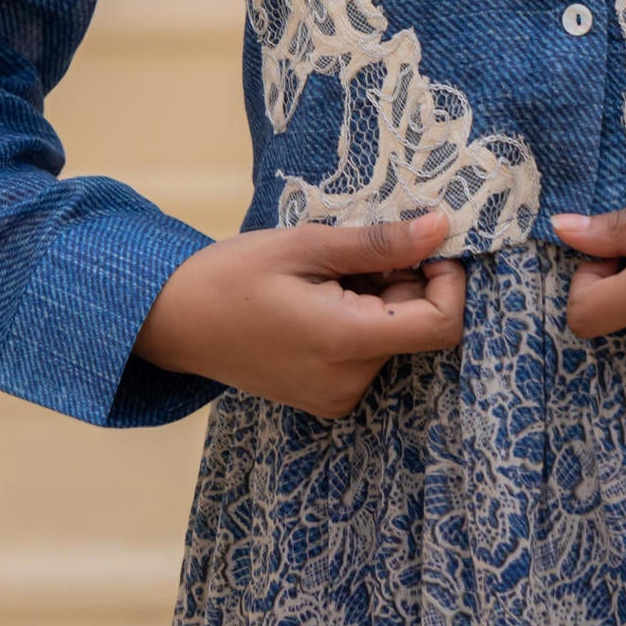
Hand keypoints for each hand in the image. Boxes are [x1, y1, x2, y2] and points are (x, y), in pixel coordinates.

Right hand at [134, 205, 466, 420]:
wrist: (176, 321)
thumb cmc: (235, 275)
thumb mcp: (308, 245)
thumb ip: (380, 242)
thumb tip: (441, 228)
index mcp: (346, 342)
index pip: (442, 325)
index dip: (449, 280)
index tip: (427, 243)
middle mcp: (349, 382)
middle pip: (416, 327)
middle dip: (405, 281)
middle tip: (357, 250)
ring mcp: (337, 396)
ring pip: (393, 336)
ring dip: (380, 297)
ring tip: (328, 274)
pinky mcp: (326, 396)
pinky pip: (368, 353)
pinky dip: (361, 318)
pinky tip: (320, 298)